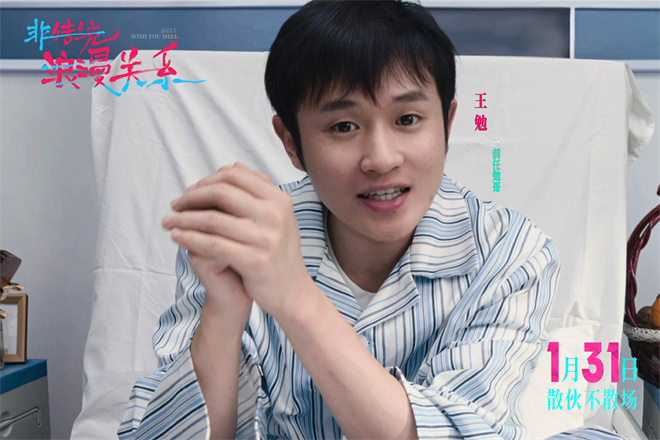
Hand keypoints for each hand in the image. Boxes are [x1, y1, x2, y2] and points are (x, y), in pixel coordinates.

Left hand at [163, 162, 313, 319]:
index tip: (191, 192)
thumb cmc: (278, 252)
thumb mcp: (275, 216)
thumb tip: (231, 166)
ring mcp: (265, 238)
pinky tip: (176, 237)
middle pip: (222, 192)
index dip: (207, 180)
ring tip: (169, 222)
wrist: (291, 291)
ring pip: (212, 219)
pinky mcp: (254, 261)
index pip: (235, 176)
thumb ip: (256, 191)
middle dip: (192, 196)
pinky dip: (189, 238)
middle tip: (176, 204)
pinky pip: (212, 244)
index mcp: (278, 199)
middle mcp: (274, 215)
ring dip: (184, 219)